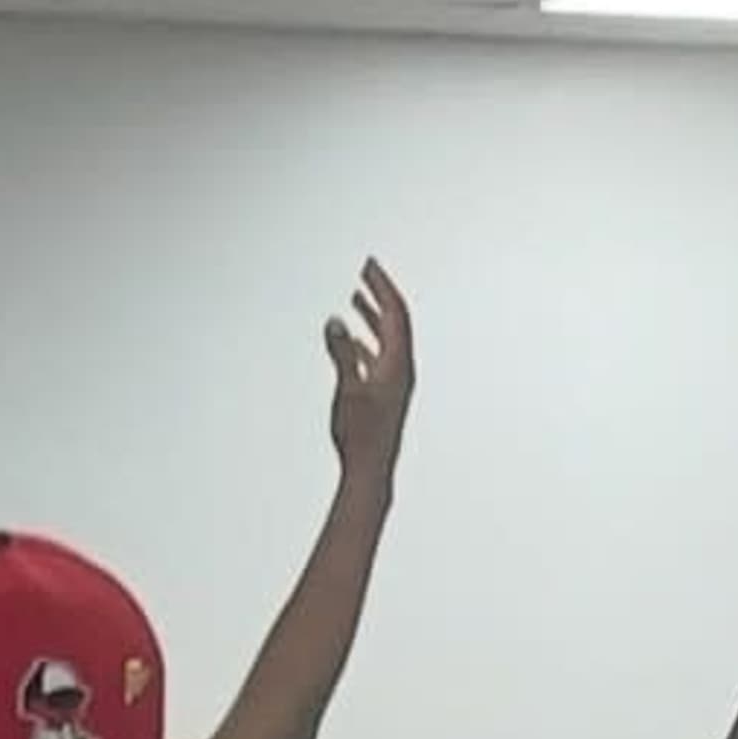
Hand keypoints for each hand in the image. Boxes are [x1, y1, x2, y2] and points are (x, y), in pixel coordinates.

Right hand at [326, 260, 416, 491]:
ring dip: (373, 316)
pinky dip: (367, 341)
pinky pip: (379, 357)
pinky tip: (353, 342)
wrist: (370, 473)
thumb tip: (336, 322)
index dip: (383, 286)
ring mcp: (394, 383)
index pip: (395, 312)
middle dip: (380, 294)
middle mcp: (401, 370)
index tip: (370, 265)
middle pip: (395, 321)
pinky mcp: (385, 396)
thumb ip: (342, 353)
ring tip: (359, 299)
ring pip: (387, 339)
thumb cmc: (361, 437)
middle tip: (367, 273)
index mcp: (398, 364)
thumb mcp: (348, 390)